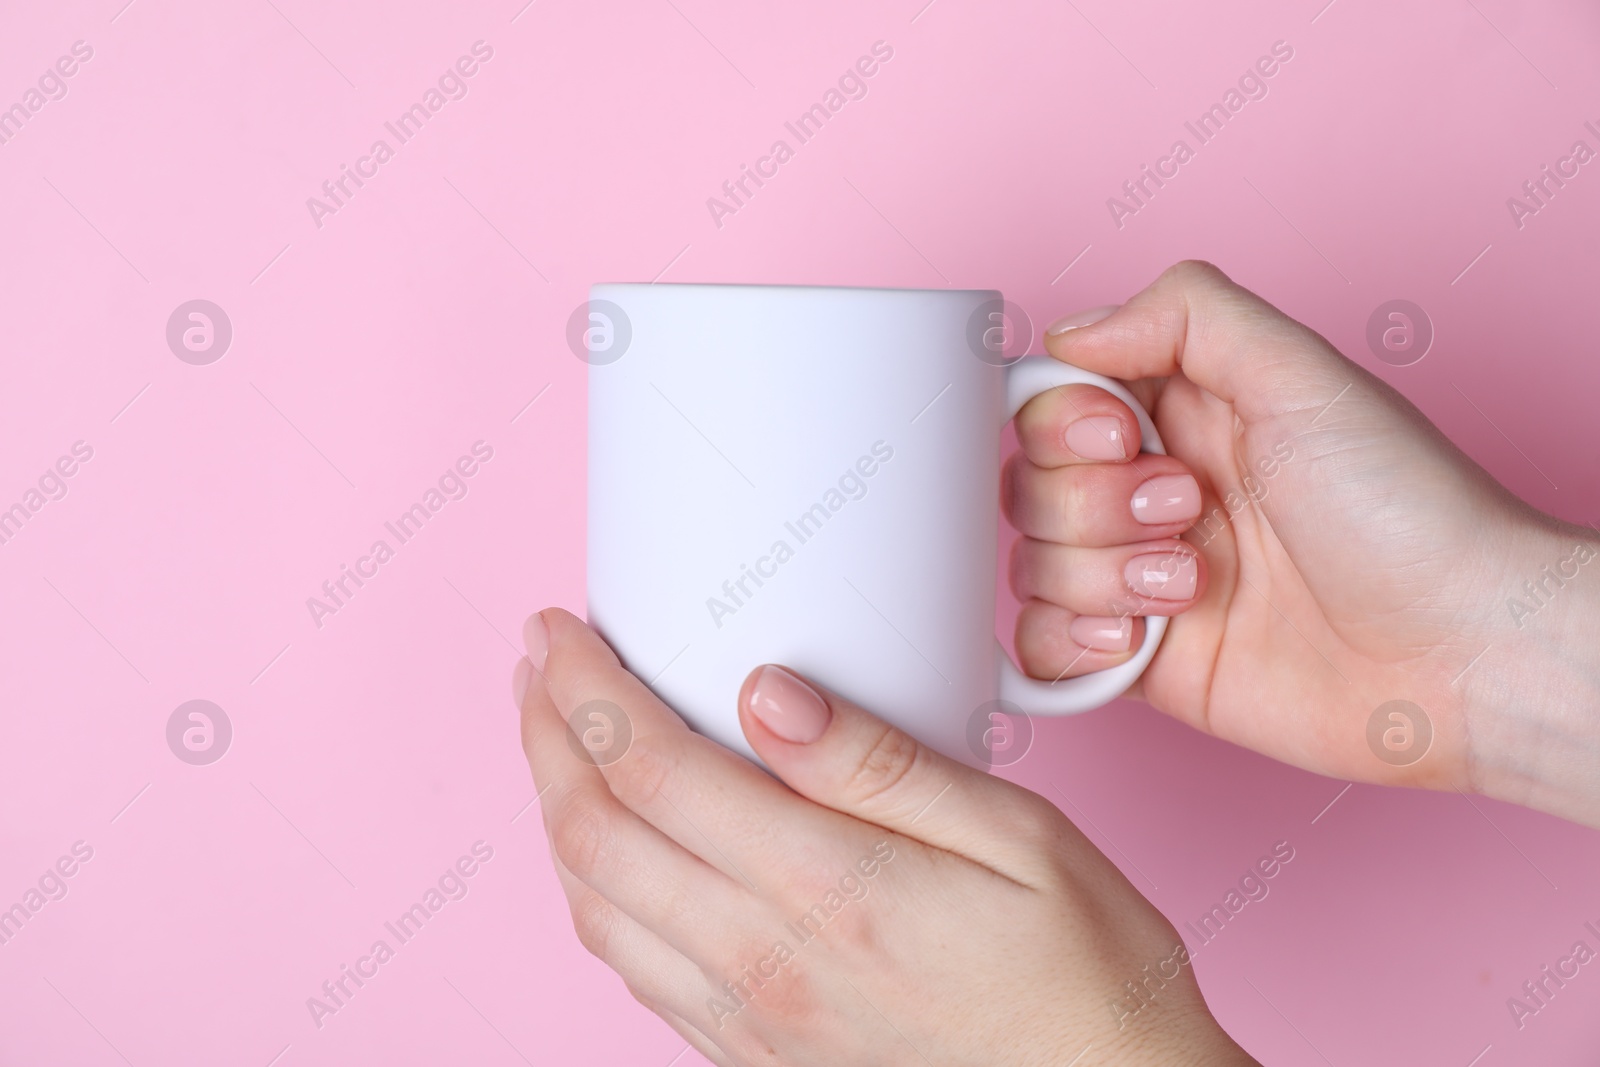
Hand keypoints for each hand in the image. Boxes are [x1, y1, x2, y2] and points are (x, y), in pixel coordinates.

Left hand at [515, 608, 1254, 1065]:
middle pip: (594, 835)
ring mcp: (748, 1020)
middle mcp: (762, 963)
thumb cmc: (1082, 974)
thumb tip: (768, 692)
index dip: (586, 689)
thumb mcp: (1017, 838)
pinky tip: (606, 853)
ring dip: (553, 811)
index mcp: (825, 890)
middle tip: (537, 665)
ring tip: (550, 740)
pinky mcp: (751, 1055)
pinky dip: (590, 893)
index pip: (651, 768)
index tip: (559, 631)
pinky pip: (631, 971)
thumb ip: (880, 765)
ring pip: (593, 909)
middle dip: (546, 735)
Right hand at [1009, 260, 1599, 824]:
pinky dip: (1069, 642)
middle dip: (1095, 504)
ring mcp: (1143, 581)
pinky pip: (1039, 647)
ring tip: (1191, 586)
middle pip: (1029, 485)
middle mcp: (1152, 494)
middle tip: (1190, 512)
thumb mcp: (1303, 375)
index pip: (1052, 399)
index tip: (1120, 436)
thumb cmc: (1406, 512)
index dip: (1062, 420)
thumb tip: (1070, 332)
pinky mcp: (1143, 662)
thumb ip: (1185, 314)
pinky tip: (1139, 640)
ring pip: (1031, 565)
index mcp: (1184, 416)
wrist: (1463, 653)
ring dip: (1099, 575)